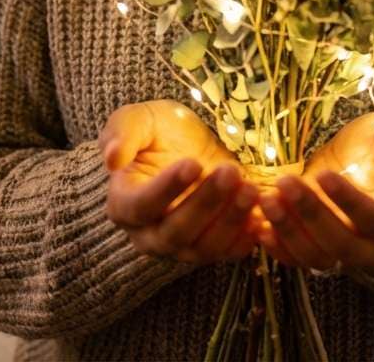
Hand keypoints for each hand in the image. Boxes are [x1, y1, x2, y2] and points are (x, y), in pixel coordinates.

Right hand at [98, 99, 259, 264]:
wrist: (188, 147)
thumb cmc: (158, 131)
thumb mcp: (139, 119)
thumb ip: (123, 133)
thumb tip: (112, 158)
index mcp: (124, 204)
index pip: (140, 206)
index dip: (166, 189)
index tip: (193, 163)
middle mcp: (149, 235)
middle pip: (175, 231)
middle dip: (206, 203)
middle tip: (230, 172)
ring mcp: (181, 247)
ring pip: (204, 246)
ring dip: (230, 219)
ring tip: (251, 188)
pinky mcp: (210, 248)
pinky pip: (227, 253)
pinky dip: (245, 237)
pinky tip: (261, 215)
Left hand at [257, 111, 373, 271]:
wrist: (362, 157)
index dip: (349, 201)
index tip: (323, 174)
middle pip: (343, 245)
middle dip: (311, 215)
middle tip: (285, 183)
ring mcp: (345, 252)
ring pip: (317, 256)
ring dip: (289, 230)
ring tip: (267, 198)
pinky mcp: (319, 249)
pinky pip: (298, 260)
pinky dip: (278, 247)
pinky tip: (259, 225)